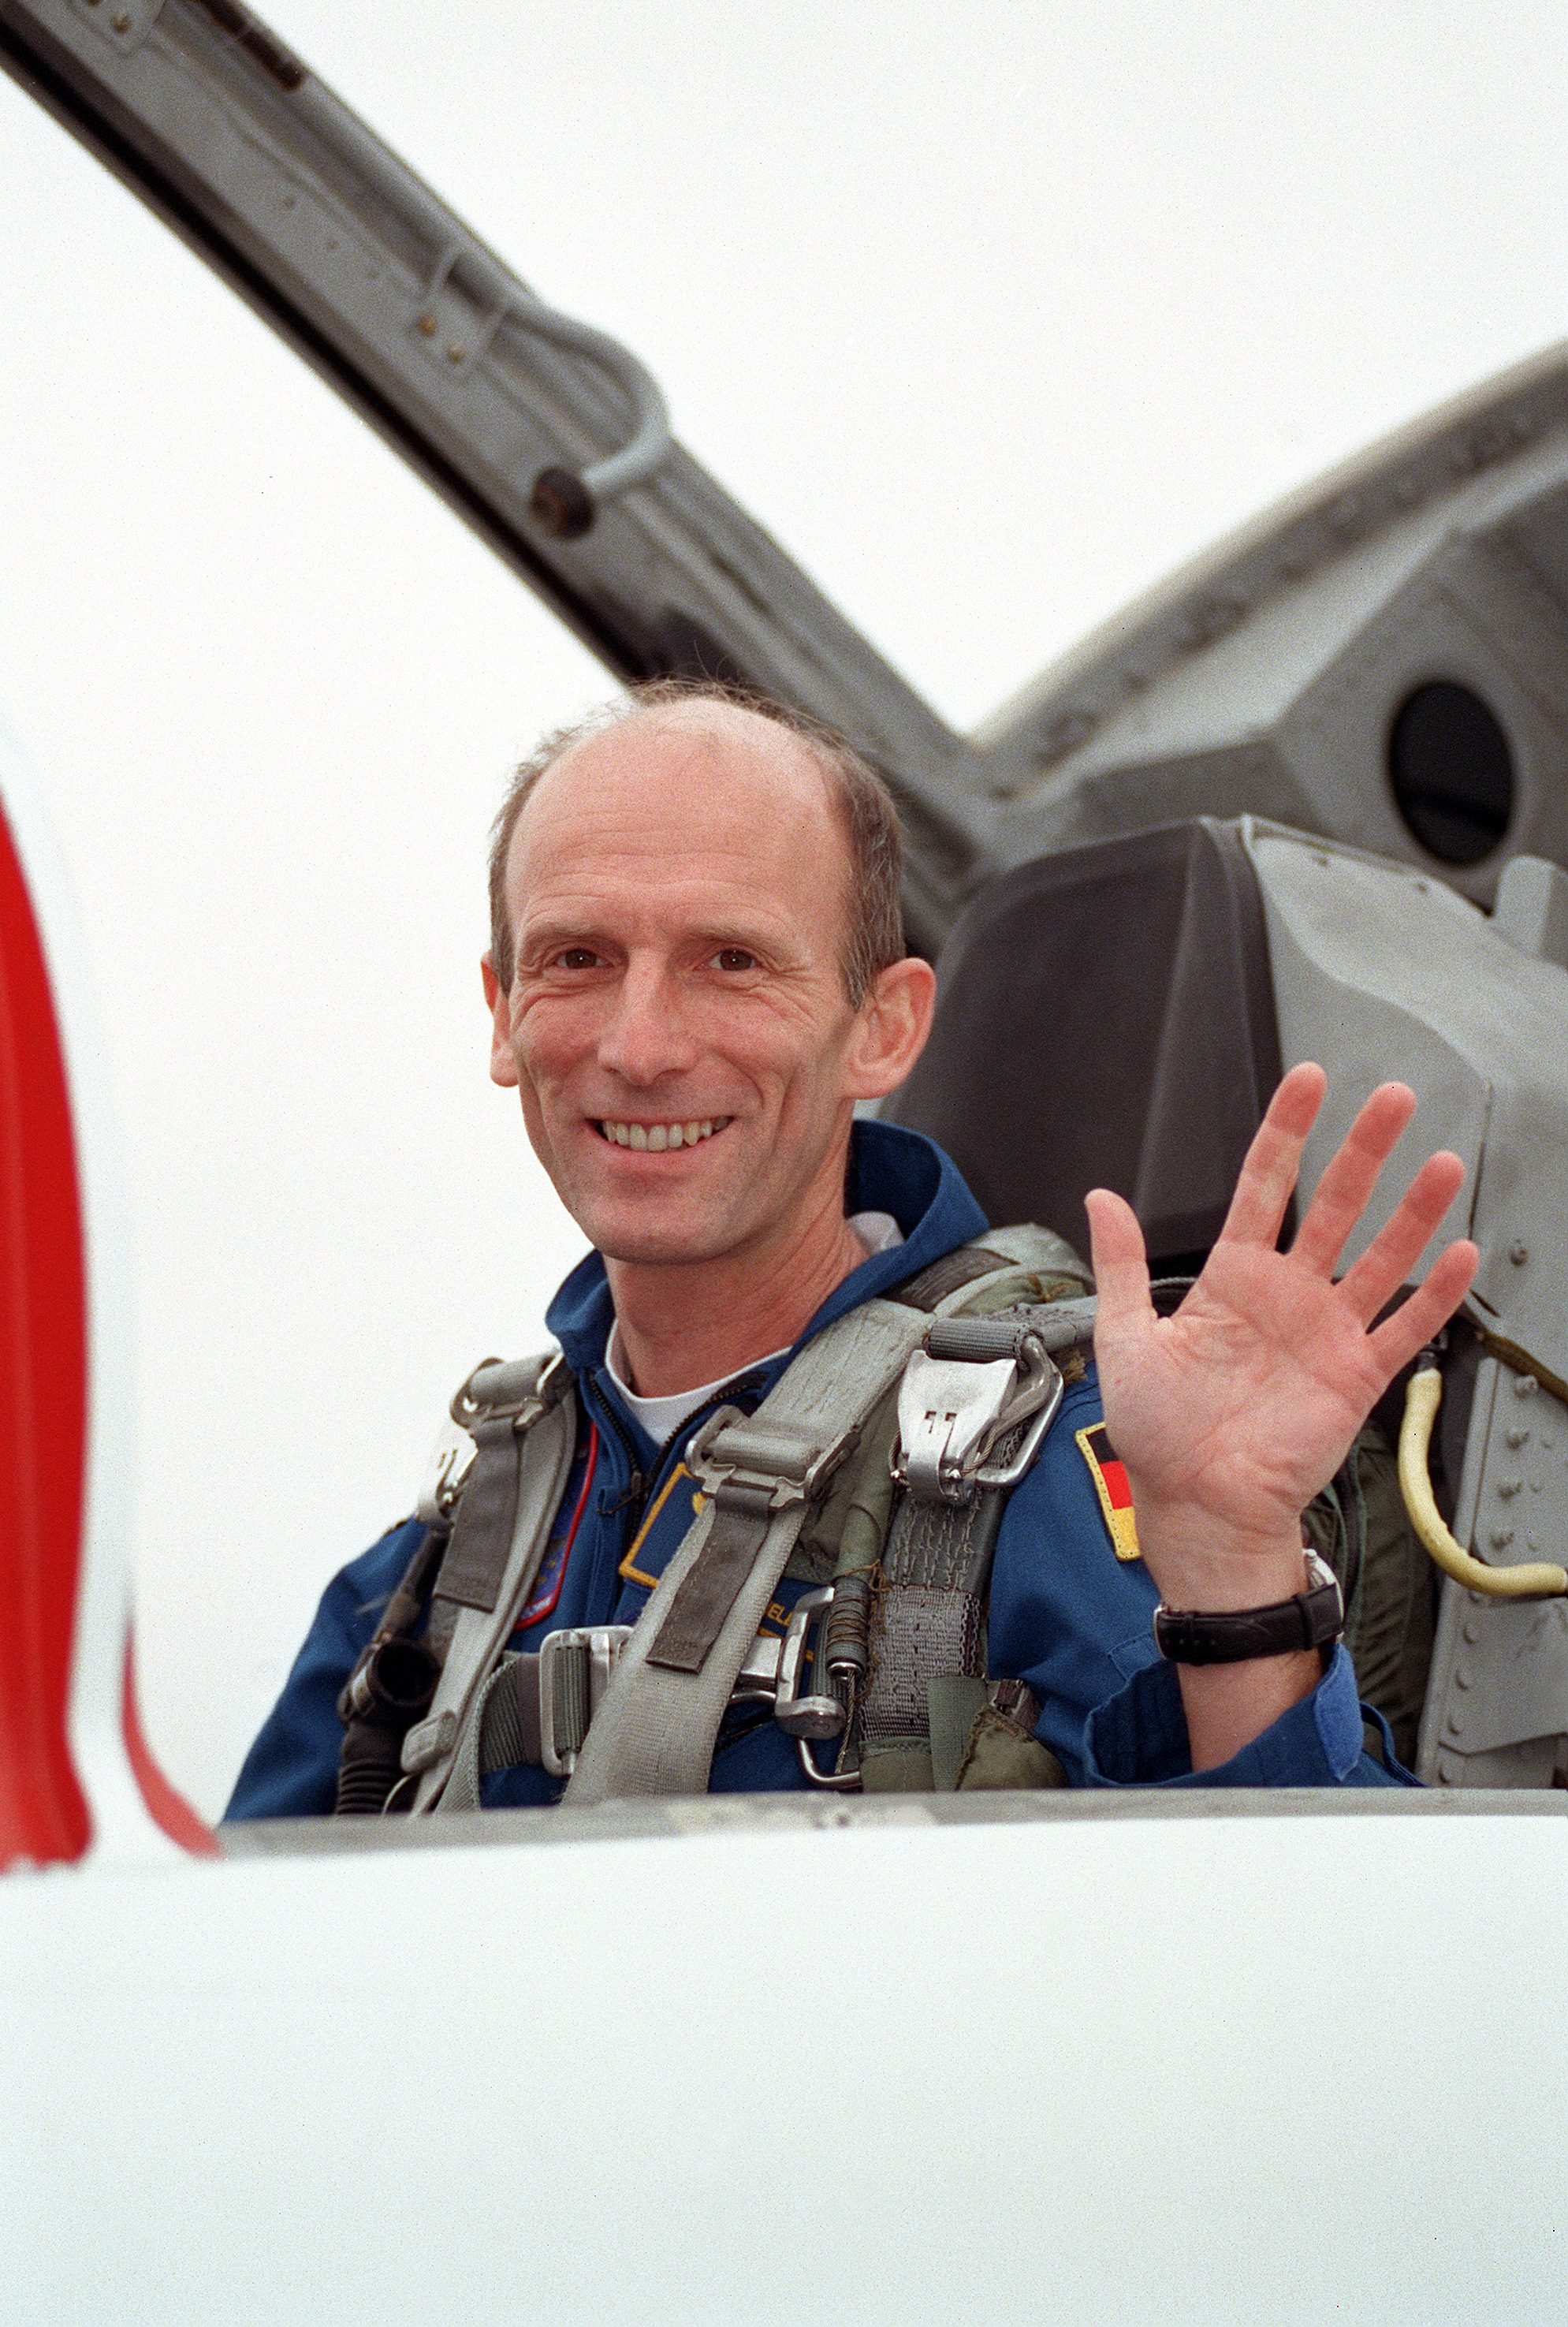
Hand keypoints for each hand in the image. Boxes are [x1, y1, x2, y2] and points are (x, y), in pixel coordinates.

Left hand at [1083, 1063, 1477, 1616]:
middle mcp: (1286, 1296)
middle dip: (1364, 1149)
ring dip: (1413, 1210)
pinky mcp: (1355, 1376)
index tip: (1308, 1084)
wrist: (1196, 1506)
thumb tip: (1100, 1198)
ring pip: (1381, 1256)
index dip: (1287, 1132)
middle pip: (1335, 1205)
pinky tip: (1460, 1253)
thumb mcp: (1127, 1337)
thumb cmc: (1159, 1434)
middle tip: (1393, 1098)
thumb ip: (1123, 1264)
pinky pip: (1404, 1327)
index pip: (1266, 1186)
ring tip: (1442, 1162)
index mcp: (1232, 1278)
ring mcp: (1326, 1332)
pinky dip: (1435, 1294)